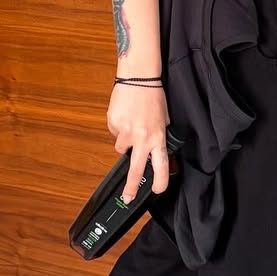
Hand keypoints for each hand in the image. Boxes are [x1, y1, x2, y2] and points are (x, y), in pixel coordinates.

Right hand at [107, 81, 170, 201]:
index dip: (160, 181)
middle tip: (127, 198)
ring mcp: (125, 132)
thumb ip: (158, 137)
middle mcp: (141, 138)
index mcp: (157, 137)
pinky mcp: (113, 124)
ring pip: (121, 147)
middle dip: (130, 187)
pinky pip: (114, 132)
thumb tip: (153, 151)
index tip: (156, 190)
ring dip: (125, 141)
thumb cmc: (154, 96)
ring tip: (132, 123)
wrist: (138, 77)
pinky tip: (125, 114)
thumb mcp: (163, 120)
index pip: (161, 165)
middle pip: (135, 170)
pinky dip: (119, 127)